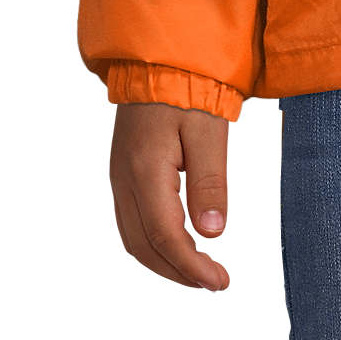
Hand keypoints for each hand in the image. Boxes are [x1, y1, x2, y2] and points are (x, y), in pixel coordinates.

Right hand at [109, 101, 231, 290]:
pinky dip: (154, 243)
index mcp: (144, 171)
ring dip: (164, 262)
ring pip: (134, 238)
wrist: (157, 57)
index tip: (221, 282)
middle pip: (144, 246)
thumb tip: (213, 234)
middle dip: (178, 272)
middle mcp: (124, 180)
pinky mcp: (123, 172)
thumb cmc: (188, 88)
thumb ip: (209, 182)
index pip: (166, 237)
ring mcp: (119, 177)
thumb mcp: (208, 131)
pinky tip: (178, 244)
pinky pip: (131, 221)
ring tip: (199, 271)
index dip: (192, 266)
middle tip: (214, 282)